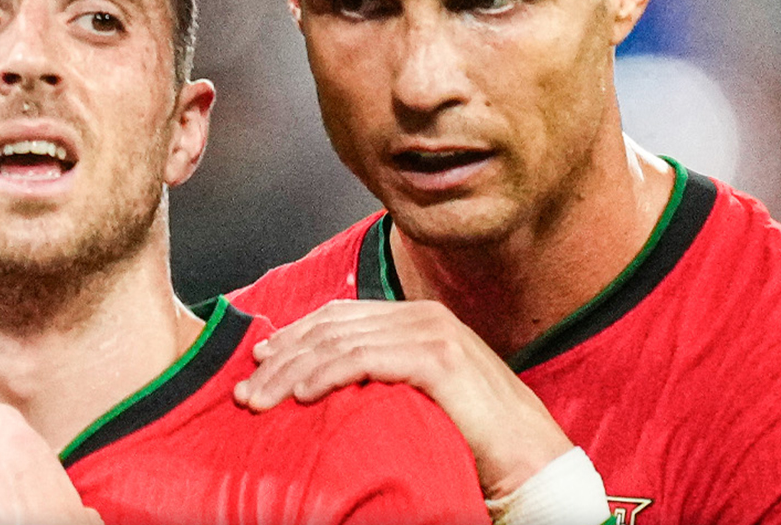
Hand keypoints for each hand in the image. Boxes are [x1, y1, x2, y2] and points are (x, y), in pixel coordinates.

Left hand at [232, 299, 572, 499]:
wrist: (534, 463)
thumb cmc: (474, 438)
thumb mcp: (417, 397)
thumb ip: (382, 376)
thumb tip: (326, 382)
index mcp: (416, 319)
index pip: (339, 317)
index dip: (295, 336)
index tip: (260, 362)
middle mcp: (422, 316)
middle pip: (332, 327)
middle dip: (283, 356)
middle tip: (246, 388)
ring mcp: (432, 332)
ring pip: (340, 342)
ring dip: (292, 371)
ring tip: (259, 400)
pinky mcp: (438, 359)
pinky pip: (365, 360)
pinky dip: (326, 375)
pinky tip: (300, 395)